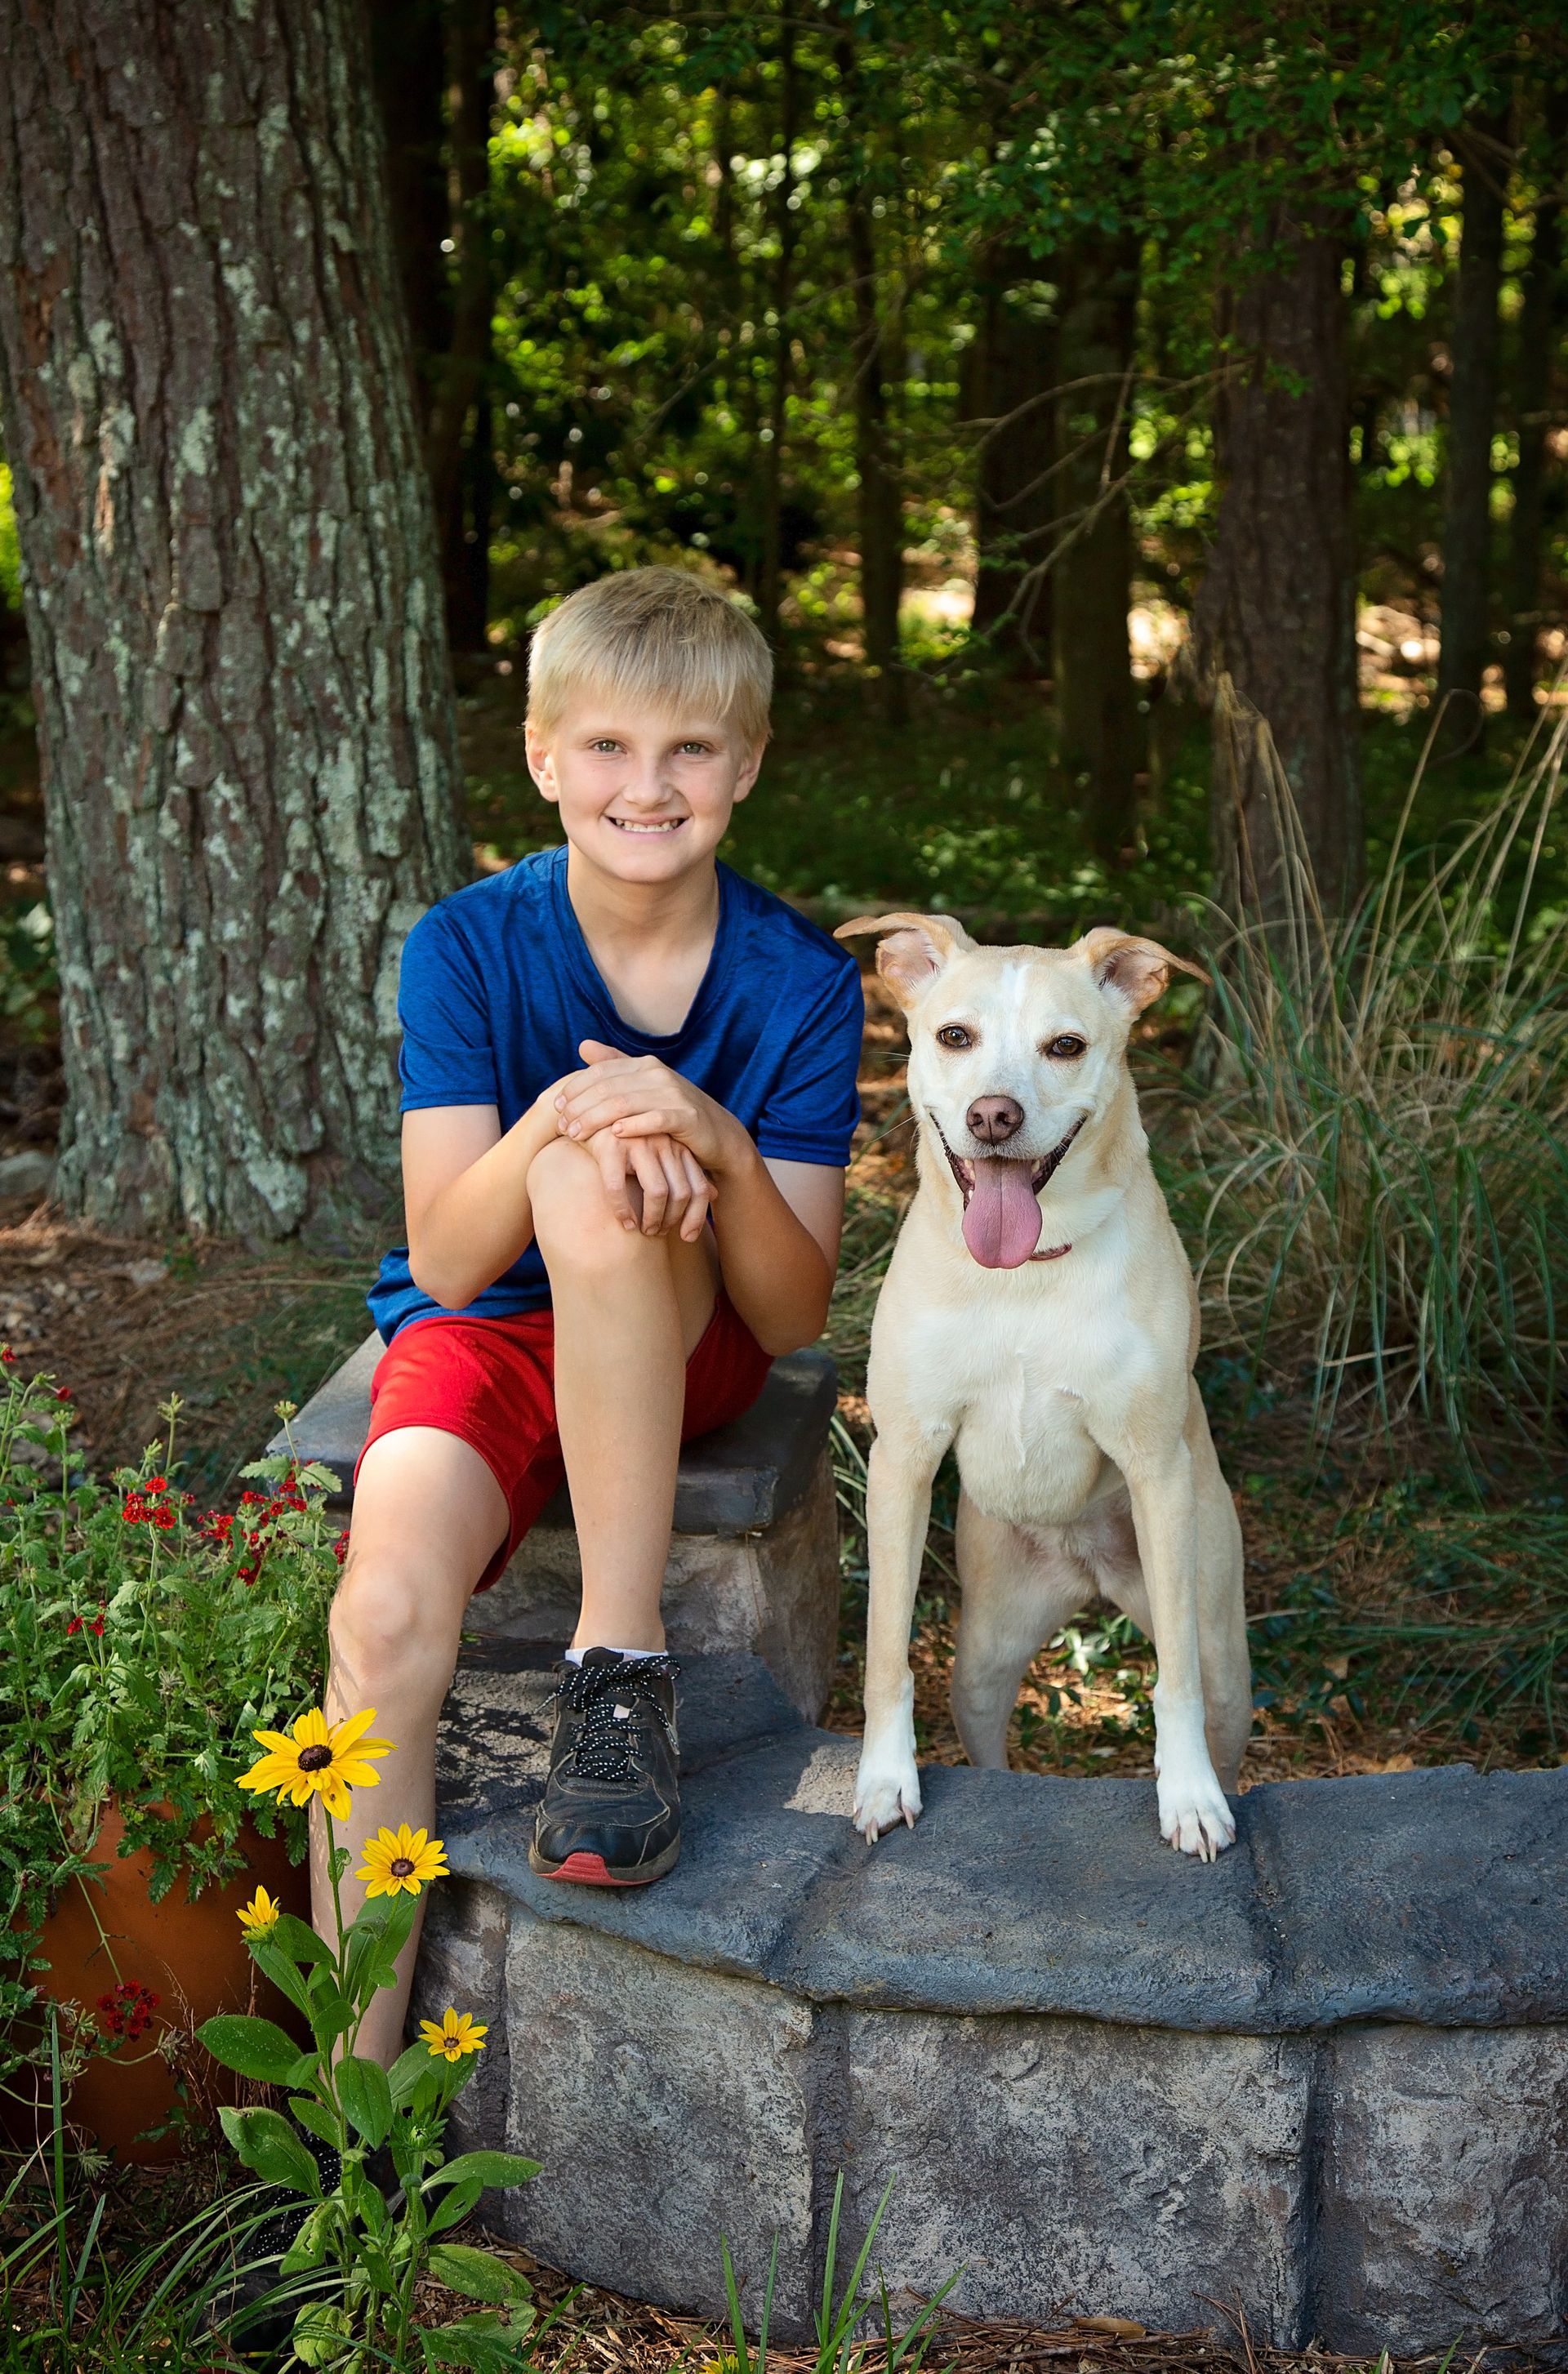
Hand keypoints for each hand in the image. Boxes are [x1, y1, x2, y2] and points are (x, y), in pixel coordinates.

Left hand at [554, 1041, 744, 1176]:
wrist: (718, 1136)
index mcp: (645, 1065)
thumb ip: (615, 1067)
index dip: (575, 1087)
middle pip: (607, 1088)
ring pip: (623, 1103)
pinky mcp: (687, 1117)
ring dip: (594, 1120)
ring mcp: (674, 1094)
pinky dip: (632, 1126)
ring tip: (575, 1136)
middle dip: (579, 1107)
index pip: (600, 1071)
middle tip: (560, 1126)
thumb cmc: (674, 1114)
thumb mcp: (644, 1088)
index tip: (555, 1106)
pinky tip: (613, 1135)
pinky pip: (654, 1119)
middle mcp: (659, 1074)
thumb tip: (583, 1045)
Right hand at [579, 1122, 714, 1242]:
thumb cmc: (630, 1142)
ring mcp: (639, 1142)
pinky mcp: (611, 1145)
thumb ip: (685, 1172)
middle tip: (657, 1233)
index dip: (697, 1217)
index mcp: (679, 1147)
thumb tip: (716, 1194)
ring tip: (643, 1230)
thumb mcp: (660, 1155)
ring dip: (651, 1219)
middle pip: (681, 1193)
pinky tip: (624, 1222)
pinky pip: (619, 1187)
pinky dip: (622, 1210)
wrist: (590, 1116)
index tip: (687, 1238)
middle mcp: (664, 1142)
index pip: (699, 1188)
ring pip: (657, 1192)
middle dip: (670, 1220)